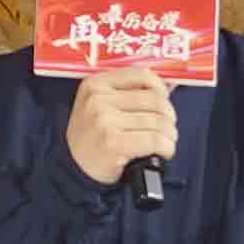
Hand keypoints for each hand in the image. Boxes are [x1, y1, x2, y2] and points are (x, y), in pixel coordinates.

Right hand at [63, 70, 180, 189]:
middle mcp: (98, 99)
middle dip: (169, 117)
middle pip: (155, 100)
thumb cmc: (92, 136)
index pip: (142, 75)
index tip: (164, 102)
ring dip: (170, 135)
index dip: (161, 89)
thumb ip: (128, 93)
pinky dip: (167, 147)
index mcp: (95, 84)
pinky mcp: (113, 142)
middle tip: (167, 128)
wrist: (74, 167)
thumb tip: (169, 87)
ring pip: (159, 122)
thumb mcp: (99, 105)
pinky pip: (155, 140)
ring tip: (166, 141)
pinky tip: (164, 151)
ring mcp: (104, 120)